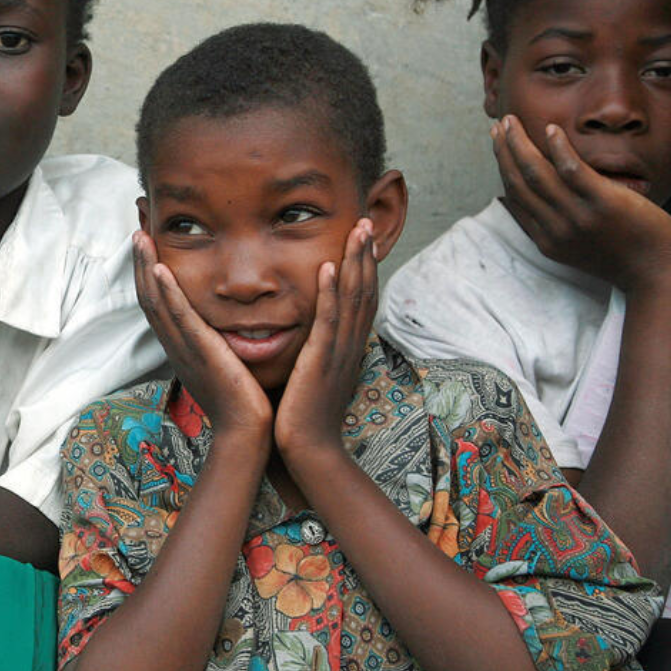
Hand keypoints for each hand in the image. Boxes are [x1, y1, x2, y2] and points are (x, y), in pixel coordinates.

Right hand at [132, 230, 271, 445]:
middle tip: (138, 232)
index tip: (150, 249)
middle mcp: (175, 346)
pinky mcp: (199, 352)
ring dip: (146, 268)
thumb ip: (224, 344)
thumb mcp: (228, 366)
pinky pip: (178, 317)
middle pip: (148, 298)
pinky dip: (167, 291)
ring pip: (156, 302)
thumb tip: (231, 327)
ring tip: (141, 238)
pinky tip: (161, 269)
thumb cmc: (245, 403)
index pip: (159, 305)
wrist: (248, 432)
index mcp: (181, 348)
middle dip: (141, 264)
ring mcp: (183, 349)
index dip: (150, 276)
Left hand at [274, 219, 378, 464]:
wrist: (308, 451)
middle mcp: (349, 346)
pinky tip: (327, 267)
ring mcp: (338, 353)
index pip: (361, 299)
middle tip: (366, 220)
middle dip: (366, 255)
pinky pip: (328, 322)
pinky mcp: (321, 362)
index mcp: (347, 347)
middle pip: (364, 291)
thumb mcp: (314, 374)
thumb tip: (312, 333)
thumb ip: (316, 350)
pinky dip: (329, 293)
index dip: (364, 267)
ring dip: (355, 262)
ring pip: (351, 300)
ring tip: (357, 230)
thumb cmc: (304, 415)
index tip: (362, 237)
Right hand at [491, 115, 670, 292]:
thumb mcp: (579, 249)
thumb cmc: (625, 258)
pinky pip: (572, 170)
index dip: (504, 167)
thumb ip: (559, 227)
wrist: (657, 273)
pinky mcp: (602, 203)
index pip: (516, 197)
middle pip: (519, 182)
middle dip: (504, 151)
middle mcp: (555, 228)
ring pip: (537, 173)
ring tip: (513, 122)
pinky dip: (558, 148)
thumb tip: (544, 202)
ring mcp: (577, 216)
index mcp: (547, 239)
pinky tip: (552, 129)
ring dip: (520, 144)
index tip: (500, 145)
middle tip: (499, 126)